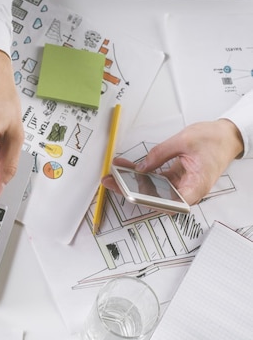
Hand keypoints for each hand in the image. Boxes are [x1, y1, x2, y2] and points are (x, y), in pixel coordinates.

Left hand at [102, 120, 243, 204]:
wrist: (226, 136)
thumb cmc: (214, 140)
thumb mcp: (184, 141)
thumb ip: (159, 154)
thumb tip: (141, 167)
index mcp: (196, 186)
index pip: (170, 203)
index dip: (149, 201)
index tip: (131, 195)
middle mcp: (188, 190)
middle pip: (156, 197)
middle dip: (132, 190)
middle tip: (113, 182)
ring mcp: (181, 185)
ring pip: (152, 189)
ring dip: (132, 182)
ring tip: (114, 174)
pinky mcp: (175, 179)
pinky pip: (155, 180)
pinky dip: (141, 174)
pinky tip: (126, 168)